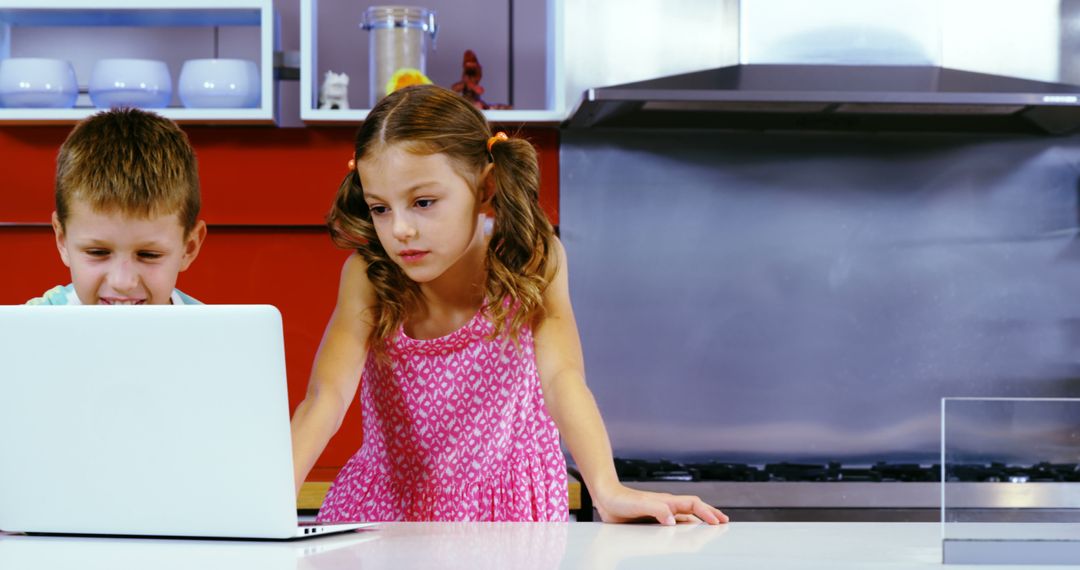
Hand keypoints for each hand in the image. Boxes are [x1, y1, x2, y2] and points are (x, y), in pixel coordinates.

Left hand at [593, 483, 728, 525]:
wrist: (606, 498)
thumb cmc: (620, 500)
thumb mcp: (638, 505)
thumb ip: (656, 510)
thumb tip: (672, 520)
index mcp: (667, 501)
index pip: (693, 505)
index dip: (707, 512)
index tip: (717, 521)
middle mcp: (667, 506)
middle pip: (695, 508)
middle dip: (710, 514)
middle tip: (724, 522)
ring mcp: (662, 512)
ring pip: (686, 516)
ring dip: (700, 520)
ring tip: (712, 526)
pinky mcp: (654, 519)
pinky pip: (675, 523)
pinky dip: (686, 526)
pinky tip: (687, 532)